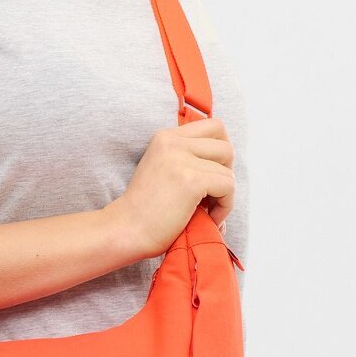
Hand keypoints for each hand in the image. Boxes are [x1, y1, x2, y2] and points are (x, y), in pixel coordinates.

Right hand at [109, 116, 236, 259]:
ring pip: (228, 170)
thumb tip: (227, 163)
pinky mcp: (191, 180)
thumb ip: (187, 158)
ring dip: (225, 194)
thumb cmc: (146, 209)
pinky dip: (225, 206)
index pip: (214, 126)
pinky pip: (228, 186)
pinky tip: (209, 217)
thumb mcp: (162, 168)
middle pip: (226, 145)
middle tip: (213, 192)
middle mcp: (173, 142)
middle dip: (227, 171)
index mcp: (165, 137)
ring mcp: (181, 160)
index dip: (221, 151)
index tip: (214, 173)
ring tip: (209, 210)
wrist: (127, 230)